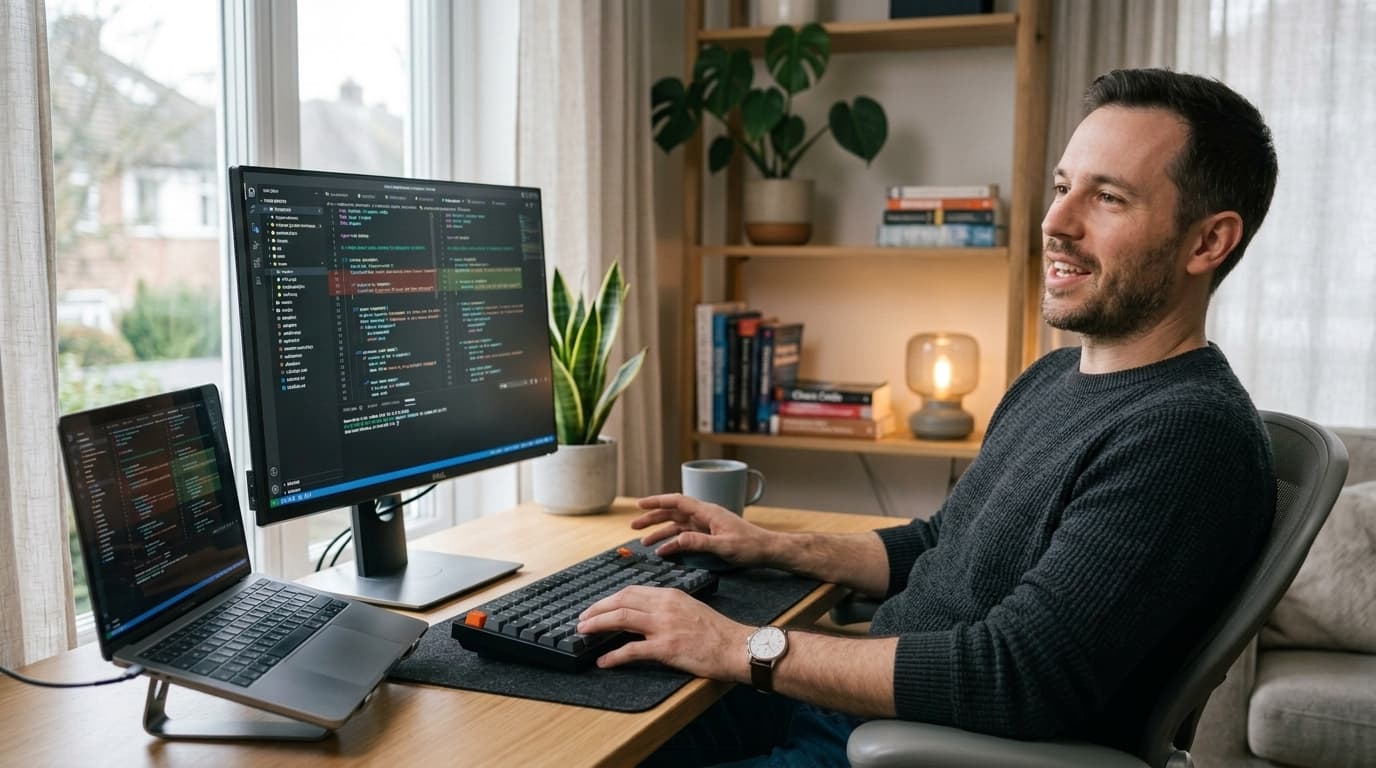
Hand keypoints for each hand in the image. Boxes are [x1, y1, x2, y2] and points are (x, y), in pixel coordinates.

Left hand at [576, 585, 749, 678]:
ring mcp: (664, 626)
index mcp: (670, 595)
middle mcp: (664, 606)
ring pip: (621, 618)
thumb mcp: (691, 608)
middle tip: (582, 619)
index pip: (631, 591)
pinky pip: (631, 650)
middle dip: (597, 609)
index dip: (609, 599)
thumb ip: (668, 608)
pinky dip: (613, 656)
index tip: (597, 607)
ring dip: (597, 624)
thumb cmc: (718, 631)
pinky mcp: (666, 648)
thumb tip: (647, 615)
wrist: (736, 647)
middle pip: (621, 601)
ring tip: (583, 632)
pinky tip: (603, 661)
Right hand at [633, 493, 776, 567]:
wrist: (768, 550)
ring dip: (660, 532)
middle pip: (673, 512)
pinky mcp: (709, 535)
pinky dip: (673, 542)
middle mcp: (705, 515)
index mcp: (708, 512)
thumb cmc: (750, 546)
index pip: (677, 502)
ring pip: (677, 525)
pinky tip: (664, 550)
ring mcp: (707, 525)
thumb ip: (699, 543)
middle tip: (634, 526)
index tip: (639, 504)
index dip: (657, 501)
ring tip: (644, 542)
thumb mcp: (724, 546)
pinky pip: (686, 536)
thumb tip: (676, 541)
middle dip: (653, 517)